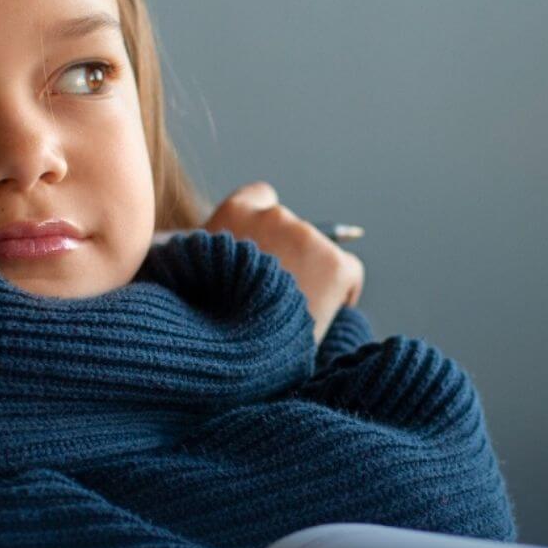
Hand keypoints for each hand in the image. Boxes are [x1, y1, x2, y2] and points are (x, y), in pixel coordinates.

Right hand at [203, 181, 364, 345]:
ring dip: (310, 272)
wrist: (233, 350)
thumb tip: (231, 259)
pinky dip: (342, 292)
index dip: (265, 226)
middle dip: (288, 254)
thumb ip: (217, 255)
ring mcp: (307, 238)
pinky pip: (350, 272)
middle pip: (292, 229)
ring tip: (293, 309)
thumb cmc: (208, 320)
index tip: (265, 250)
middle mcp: (272, 217)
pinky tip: (322, 314)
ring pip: (320, 251)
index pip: (261, 196)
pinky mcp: (335, 264)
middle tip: (276, 293)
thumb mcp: (197, 274)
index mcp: (233, 213)